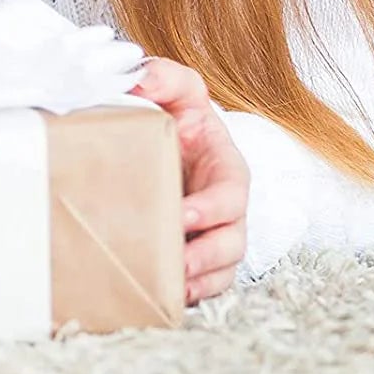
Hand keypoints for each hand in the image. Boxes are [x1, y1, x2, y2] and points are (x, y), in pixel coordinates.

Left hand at [134, 57, 250, 304]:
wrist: (157, 135)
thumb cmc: (174, 112)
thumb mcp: (175, 88)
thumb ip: (164, 76)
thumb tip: (141, 78)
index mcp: (226, 167)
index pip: (232, 194)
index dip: (213, 209)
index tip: (183, 216)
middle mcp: (225, 206)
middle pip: (232, 241)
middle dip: (208, 256)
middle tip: (177, 260)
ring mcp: (212, 232)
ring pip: (220, 268)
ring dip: (199, 279)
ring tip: (172, 286)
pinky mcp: (195, 251)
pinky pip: (204, 283)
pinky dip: (190, 292)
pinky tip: (165, 296)